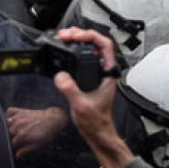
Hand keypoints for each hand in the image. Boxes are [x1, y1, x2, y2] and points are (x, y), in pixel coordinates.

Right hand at [7, 106, 68, 158]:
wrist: (54, 119)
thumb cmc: (47, 133)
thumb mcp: (39, 145)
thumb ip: (26, 150)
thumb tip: (16, 156)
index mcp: (23, 135)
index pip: (12, 143)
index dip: (14, 146)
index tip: (16, 147)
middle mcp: (19, 125)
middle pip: (8, 133)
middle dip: (11, 137)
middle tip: (16, 139)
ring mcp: (19, 117)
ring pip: (7, 123)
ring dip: (9, 127)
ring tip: (14, 130)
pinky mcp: (21, 110)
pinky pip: (9, 111)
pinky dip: (8, 115)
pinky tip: (11, 120)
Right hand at [53, 27, 132, 167]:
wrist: (97, 132)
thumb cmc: (96, 122)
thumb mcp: (81, 105)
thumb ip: (70, 89)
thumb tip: (60, 75)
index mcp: (108, 73)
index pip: (104, 45)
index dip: (89, 36)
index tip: (74, 35)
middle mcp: (104, 71)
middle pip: (95, 43)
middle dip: (80, 34)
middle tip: (64, 34)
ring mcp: (96, 74)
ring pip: (89, 49)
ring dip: (76, 41)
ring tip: (64, 37)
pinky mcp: (88, 78)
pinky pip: (81, 58)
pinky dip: (72, 51)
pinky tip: (64, 51)